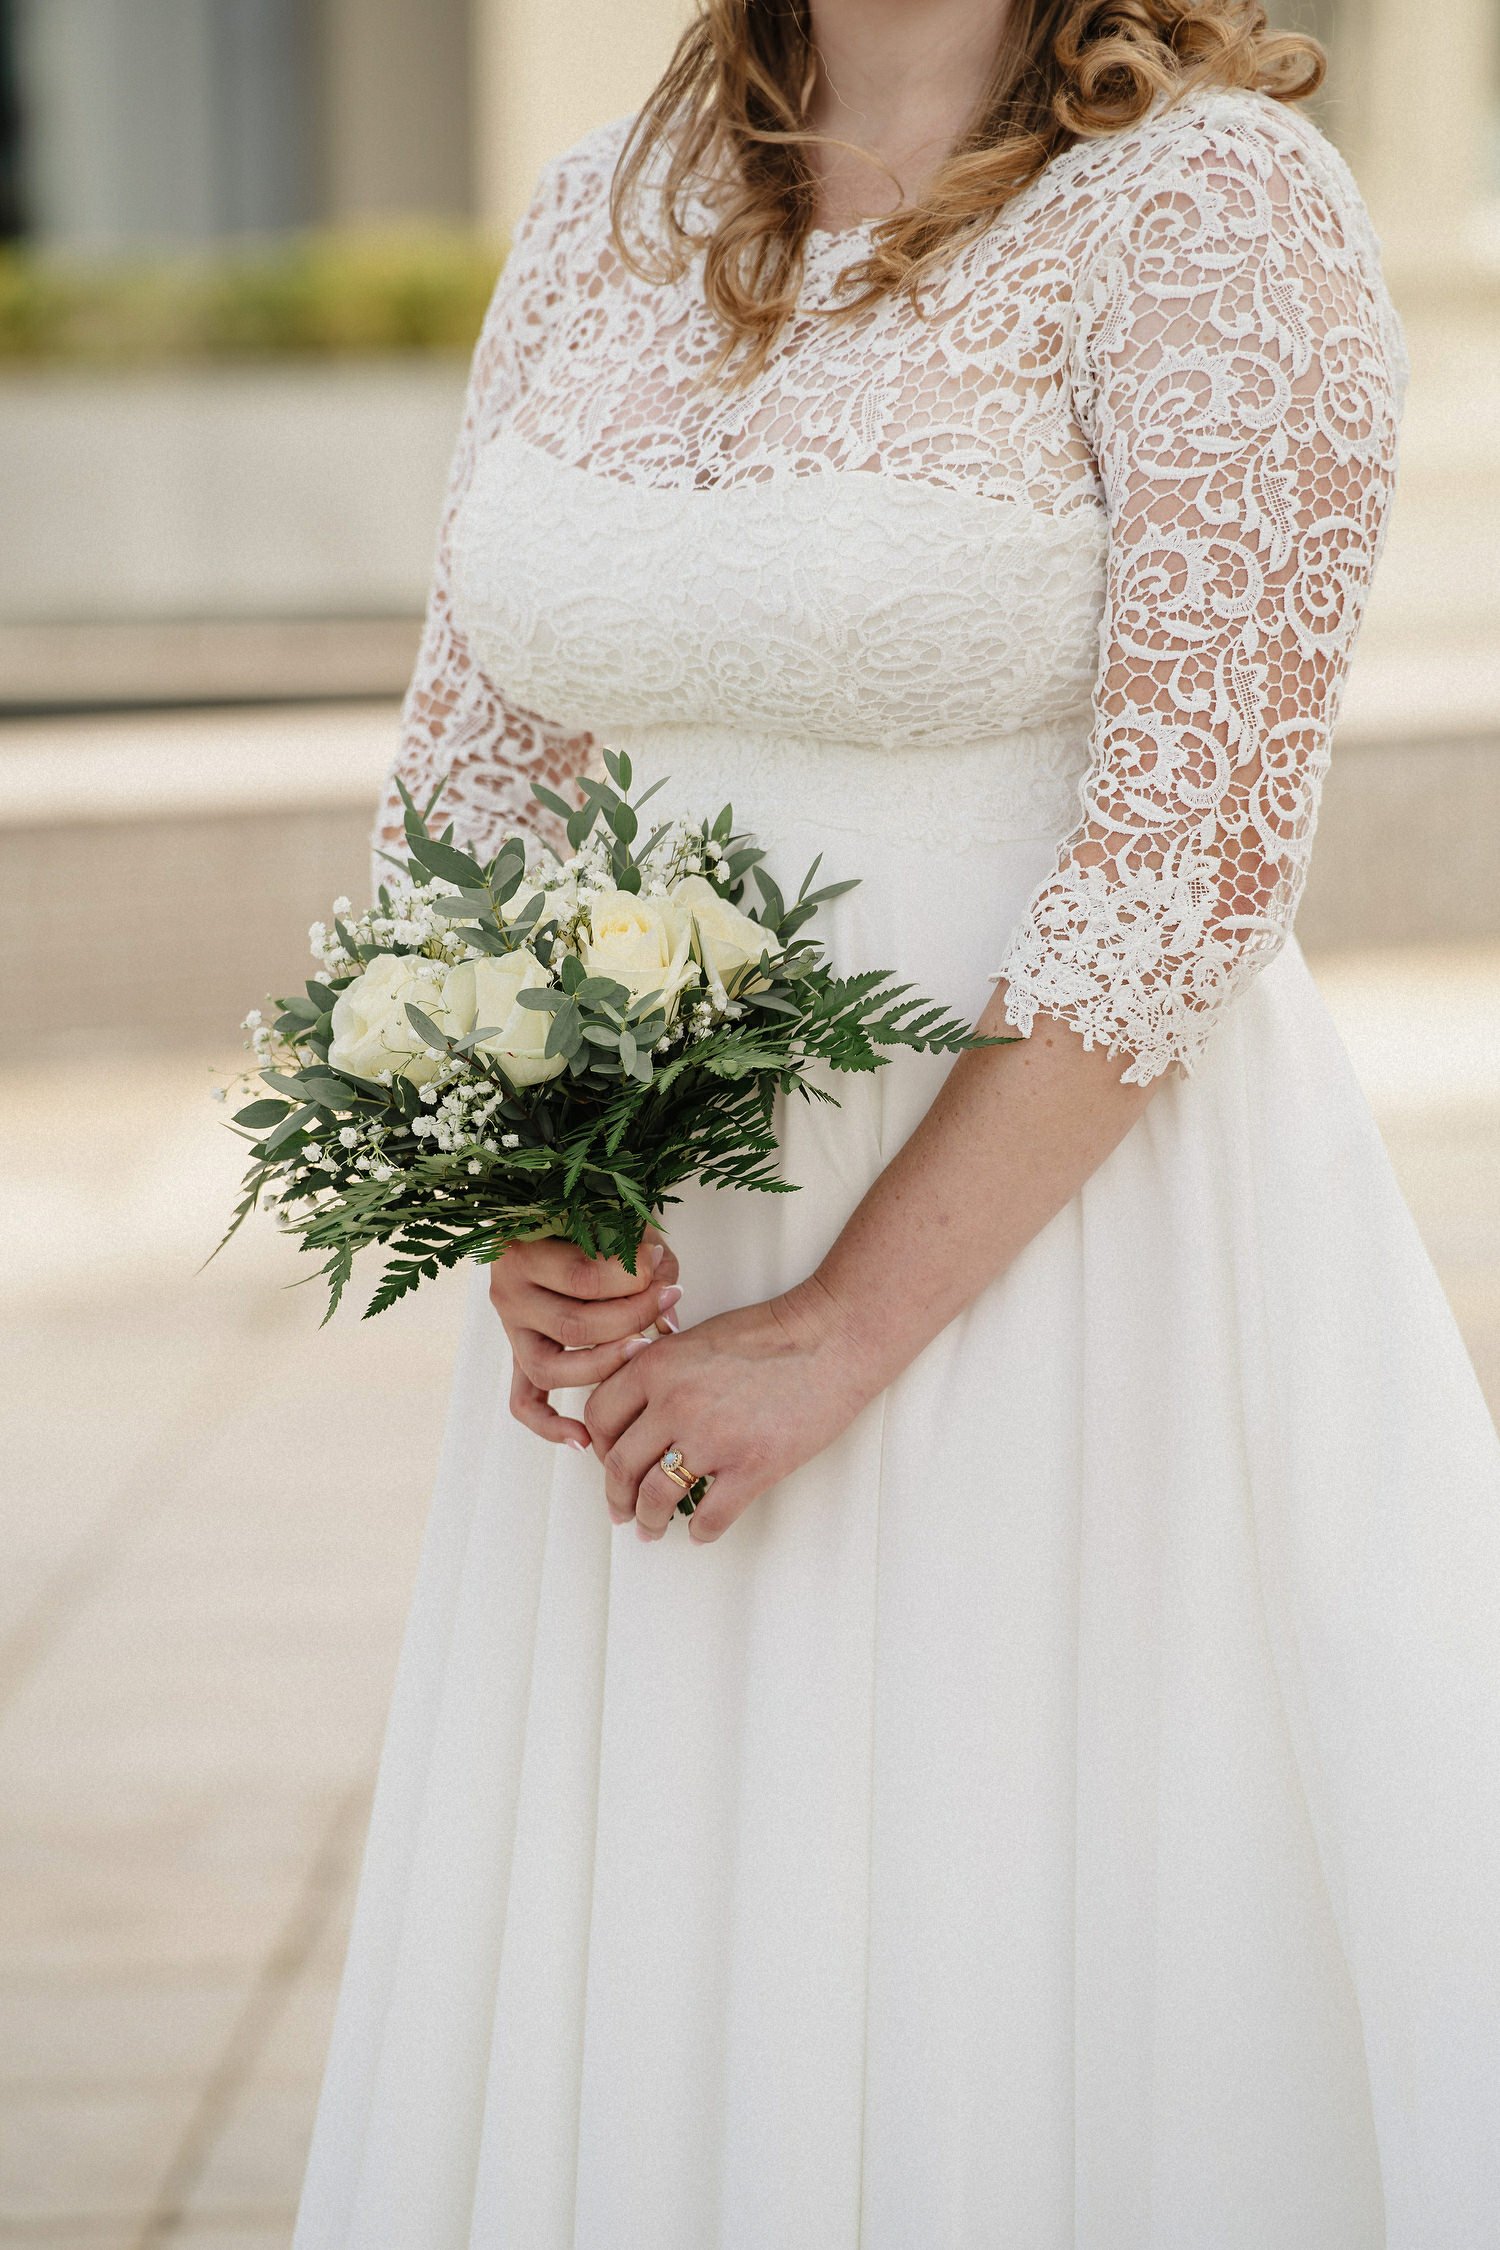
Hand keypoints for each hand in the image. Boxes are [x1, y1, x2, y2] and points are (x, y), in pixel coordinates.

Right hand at [489, 1228, 681, 1450]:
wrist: (547, 1215)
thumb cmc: (587, 1216)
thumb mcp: (618, 1221)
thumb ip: (649, 1262)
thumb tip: (669, 1317)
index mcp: (522, 1253)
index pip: (584, 1280)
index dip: (634, 1278)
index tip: (661, 1265)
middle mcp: (508, 1295)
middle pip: (575, 1327)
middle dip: (632, 1317)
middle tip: (667, 1302)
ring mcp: (512, 1330)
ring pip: (550, 1369)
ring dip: (603, 1365)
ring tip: (642, 1351)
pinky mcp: (520, 1355)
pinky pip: (524, 1402)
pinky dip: (549, 1426)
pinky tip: (583, 1439)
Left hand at [581, 1277, 878, 1542]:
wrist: (831, 1338)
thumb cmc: (772, 1332)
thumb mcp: (697, 1337)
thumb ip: (661, 1369)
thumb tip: (635, 1408)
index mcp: (657, 1366)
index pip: (599, 1419)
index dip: (597, 1447)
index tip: (608, 1462)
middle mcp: (676, 1404)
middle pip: (620, 1466)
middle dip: (616, 1497)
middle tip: (621, 1510)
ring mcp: (714, 1438)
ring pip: (656, 1498)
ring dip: (648, 1521)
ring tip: (652, 1529)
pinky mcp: (753, 1466)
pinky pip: (710, 1517)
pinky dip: (699, 1532)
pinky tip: (700, 1531)